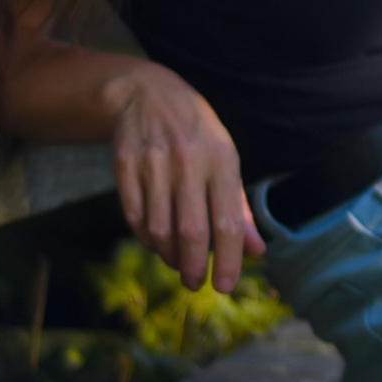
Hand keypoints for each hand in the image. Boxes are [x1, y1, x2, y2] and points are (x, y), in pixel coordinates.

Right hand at [107, 68, 263, 290]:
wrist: (148, 94)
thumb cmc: (198, 136)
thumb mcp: (226, 162)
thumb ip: (240, 208)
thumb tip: (257, 251)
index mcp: (221, 160)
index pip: (228, 221)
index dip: (227, 259)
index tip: (224, 286)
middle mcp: (188, 162)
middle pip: (191, 231)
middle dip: (193, 267)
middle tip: (195, 283)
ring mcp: (153, 163)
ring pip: (159, 229)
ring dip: (169, 256)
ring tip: (177, 262)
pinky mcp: (125, 166)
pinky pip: (134, 217)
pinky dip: (146, 239)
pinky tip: (157, 243)